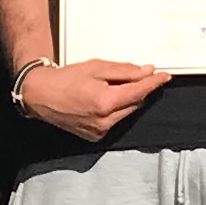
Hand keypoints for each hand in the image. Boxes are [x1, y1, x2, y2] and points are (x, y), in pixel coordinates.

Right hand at [20, 57, 167, 142]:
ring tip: (114, 87)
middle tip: (138, 75)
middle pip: (134, 103)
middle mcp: (104, 121)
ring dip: (127, 100)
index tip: (165, 76)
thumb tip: (147, 71)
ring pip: (126, 113)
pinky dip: (116, 110)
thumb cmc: (65, 79)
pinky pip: (115, 121)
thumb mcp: (96, 67)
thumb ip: (124, 71)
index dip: (154, 83)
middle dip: (138, 89)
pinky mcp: (94, 137)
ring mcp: (99, 131)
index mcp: (105, 102)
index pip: (139, 92)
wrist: (40, 95)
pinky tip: (104, 100)